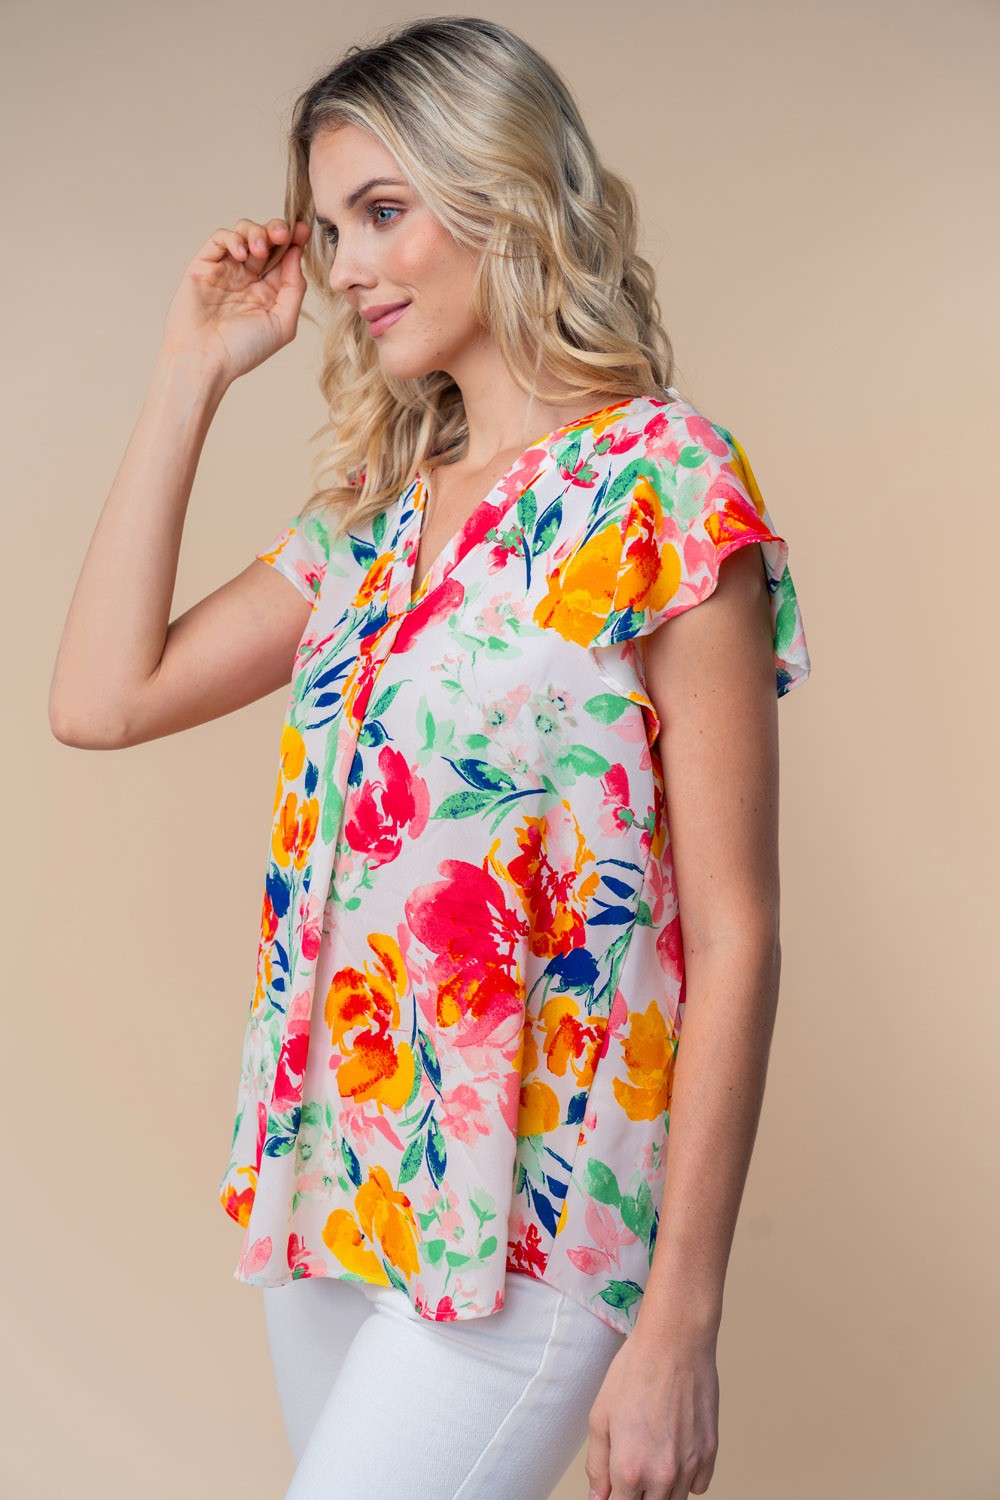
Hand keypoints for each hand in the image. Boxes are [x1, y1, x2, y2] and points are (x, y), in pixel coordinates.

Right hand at [160, 217, 312, 382]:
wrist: (205, 360)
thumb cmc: (243, 350)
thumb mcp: (283, 323)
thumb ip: (294, 289)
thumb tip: (296, 254)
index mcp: (268, 291)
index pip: (284, 257)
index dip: (294, 240)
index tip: (303, 230)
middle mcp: (248, 278)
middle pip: (266, 239)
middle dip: (277, 230)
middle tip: (283, 233)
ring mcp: (226, 270)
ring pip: (243, 232)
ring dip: (256, 232)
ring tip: (260, 249)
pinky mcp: (204, 265)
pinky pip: (219, 239)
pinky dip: (232, 238)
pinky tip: (242, 255)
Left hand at [584, 1325, 718, 1498]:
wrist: (675, 1343)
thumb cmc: (635, 1372)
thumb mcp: (599, 1416)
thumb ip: (597, 1465)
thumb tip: (598, 1497)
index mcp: (629, 1469)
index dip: (613, 1498)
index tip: (613, 1486)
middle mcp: (662, 1476)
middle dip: (637, 1494)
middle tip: (632, 1464)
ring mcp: (690, 1466)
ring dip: (660, 1489)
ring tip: (652, 1452)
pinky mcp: (710, 1453)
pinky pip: (698, 1486)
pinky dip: (686, 1478)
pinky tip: (674, 1451)